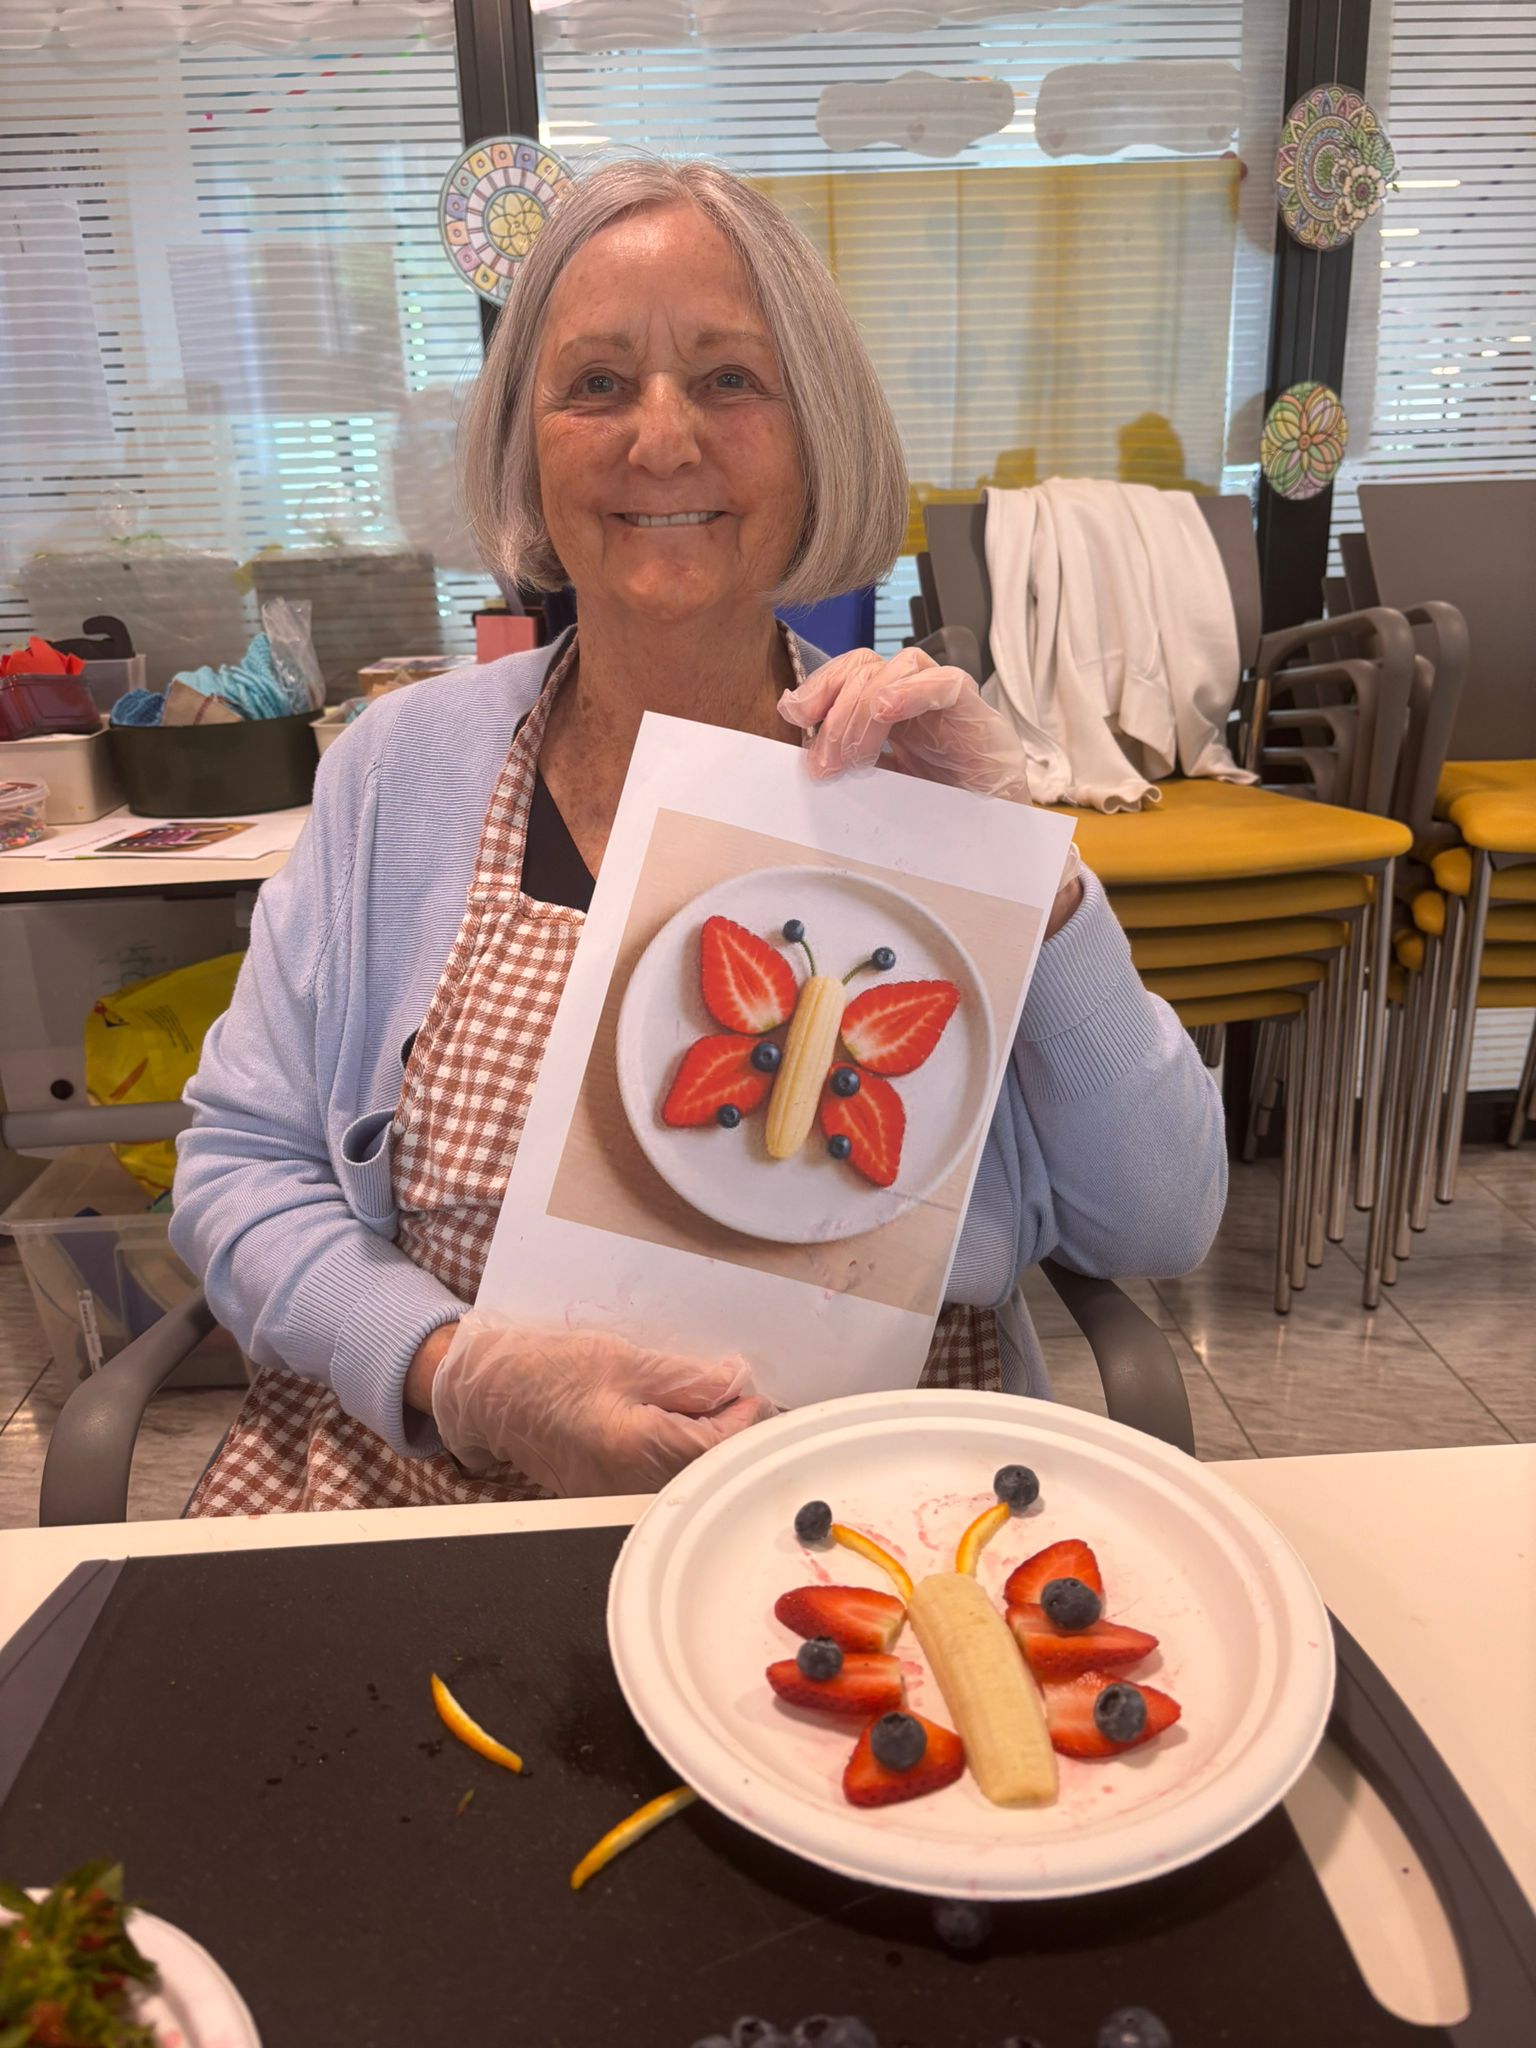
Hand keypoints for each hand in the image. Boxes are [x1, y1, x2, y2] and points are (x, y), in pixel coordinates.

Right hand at [423, 1311, 774, 1495]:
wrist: (484, 1393)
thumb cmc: (544, 1369)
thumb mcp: (621, 1358)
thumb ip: (683, 1379)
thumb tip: (731, 1386)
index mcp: (631, 1446)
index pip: (713, 1445)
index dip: (742, 1419)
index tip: (751, 1393)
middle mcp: (624, 1483)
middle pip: (700, 1467)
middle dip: (727, 1432)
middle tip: (737, 1396)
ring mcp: (610, 1495)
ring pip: (679, 1475)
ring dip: (702, 1442)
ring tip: (706, 1404)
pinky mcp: (600, 1494)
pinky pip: (653, 1477)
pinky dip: (672, 1451)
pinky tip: (673, 1422)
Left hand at [778, 646, 1031, 801]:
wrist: (998, 844)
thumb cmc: (940, 818)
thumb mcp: (879, 792)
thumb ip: (848, 769)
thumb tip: (803, 763)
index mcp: (890, 715)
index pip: (848, 676)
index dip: (818, 688)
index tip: (794, 716)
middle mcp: (915, 700)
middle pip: (866, 666)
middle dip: (836, 708)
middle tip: (825, 763)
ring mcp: (946, 704)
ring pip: (900, 666)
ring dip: (865, 708)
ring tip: (854, 759)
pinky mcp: (977, 716)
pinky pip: (946, 684)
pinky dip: (913, 690)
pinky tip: (887, 709)